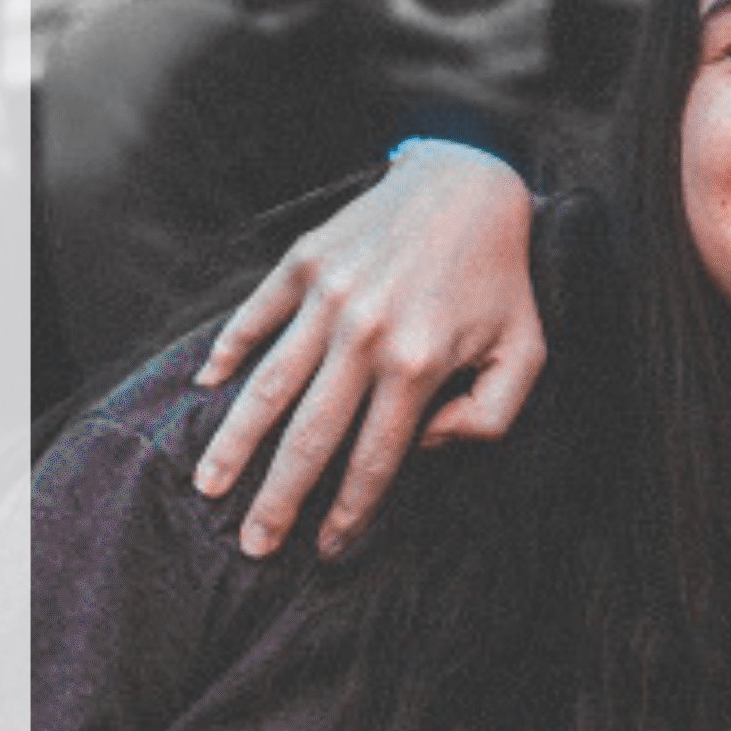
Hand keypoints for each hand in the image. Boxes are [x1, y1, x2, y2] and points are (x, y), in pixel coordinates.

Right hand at [194, 140, 544, 557]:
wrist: (469, 181)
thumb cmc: (500, 279)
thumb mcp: (524, 353)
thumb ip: (489, 416)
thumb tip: (426, 444)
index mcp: (417, 365)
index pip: (373, 460)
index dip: (348, 513)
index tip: (326, 550)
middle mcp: (364, 335)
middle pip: (309, 438)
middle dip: (277, 499)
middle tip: (251, 544)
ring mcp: (327, 297)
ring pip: (268, 386)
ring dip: (235, 441)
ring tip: (209, 483)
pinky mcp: (305, 262)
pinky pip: (255, 317)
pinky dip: (228, 352)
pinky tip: (206, 386)